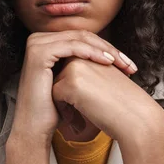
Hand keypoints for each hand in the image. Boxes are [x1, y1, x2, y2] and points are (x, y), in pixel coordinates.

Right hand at [9, 30, 137, 145]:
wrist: (34, 127)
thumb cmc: (53, 108)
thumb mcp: (71, 80)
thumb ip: (83, 64)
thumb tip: (111, 55)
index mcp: (46, 42)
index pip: (82, 38)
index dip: (106, 47)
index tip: (127, 64)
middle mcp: (38, 39)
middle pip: (82, 36)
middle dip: (109, 48)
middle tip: (129, 64)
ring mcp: (36, 44)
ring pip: (79, 39)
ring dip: (104, 50)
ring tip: (122, 63)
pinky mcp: (39, 53)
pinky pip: (72, 46)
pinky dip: (92, 52)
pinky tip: (107, 62)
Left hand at [52, 56, 163, 141]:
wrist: (138, 118)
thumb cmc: (125, 105)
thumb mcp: (107, 81)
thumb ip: (90, 75)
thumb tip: (68, 84)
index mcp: (94, 54)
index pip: (71, 68)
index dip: (75, 90)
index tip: (85, 107)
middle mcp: (83, 57)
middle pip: (60, 74)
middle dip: (65, 94)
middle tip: (77, 115)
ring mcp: (76, 68)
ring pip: (55, 84)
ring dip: (63, 103)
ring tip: (76, 119)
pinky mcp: (70, 83)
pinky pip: (54, 96)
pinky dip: (63, 110)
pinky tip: (76, 123)